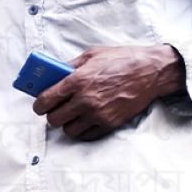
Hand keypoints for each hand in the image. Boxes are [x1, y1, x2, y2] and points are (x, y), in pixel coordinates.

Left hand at [33, 45, 185, 140]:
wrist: (152, 71)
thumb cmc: (123, 60)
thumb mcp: (92, 55)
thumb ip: (70, 67)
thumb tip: (53, 76)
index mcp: (77, 81)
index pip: (45, 100)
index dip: (39, 104)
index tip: (40, 104)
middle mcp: (85, 100)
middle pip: (54, 119)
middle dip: (52, 114)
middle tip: (57, 108)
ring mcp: (98, 114)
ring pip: (68, 130)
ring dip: (67, 123)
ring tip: (72, 114)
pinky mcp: (110, 123)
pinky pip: (86, 135)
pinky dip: (82, 129)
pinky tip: (85, 119)